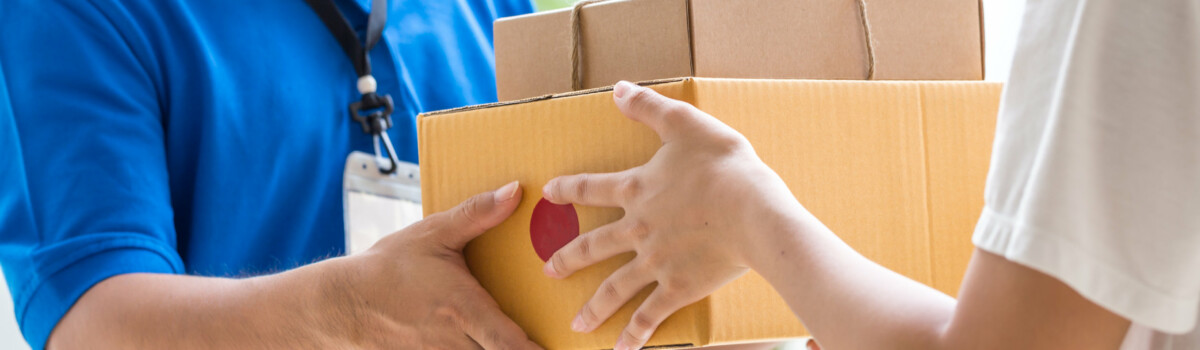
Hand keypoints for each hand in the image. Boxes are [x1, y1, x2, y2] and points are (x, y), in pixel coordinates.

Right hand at [335, 181, 541, 348]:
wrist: (344, 304)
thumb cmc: (390, 268)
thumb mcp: (433, 233)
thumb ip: (477, 214)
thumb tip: (516, 191)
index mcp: (463, 310)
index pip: (509, 344)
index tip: (563, 346)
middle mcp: (456, 342)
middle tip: (557, 343)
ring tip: (529, 342)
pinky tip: (486, 342)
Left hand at [540, 81, 806, 349]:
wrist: (753, 212)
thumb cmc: (724, 166)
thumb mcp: (685, 124)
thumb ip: (649, 108)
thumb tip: (617, 89)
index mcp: (637, 189)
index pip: (591, 188)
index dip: (568, 189)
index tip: (548, 194)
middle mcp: (637, 229)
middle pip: (593, 246)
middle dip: (568, 259)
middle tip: (549, 271)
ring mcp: (655, 262)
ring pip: (615, 288)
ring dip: (593, 307)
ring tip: (576, 325)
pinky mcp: (678, 288)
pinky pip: (649, 316)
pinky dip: (635, 336)